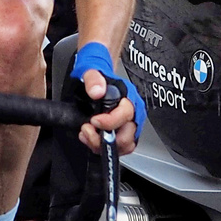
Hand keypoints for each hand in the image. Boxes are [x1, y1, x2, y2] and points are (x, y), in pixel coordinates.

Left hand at [70, 41, 143, 155]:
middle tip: (87, 129)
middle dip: (104, 139)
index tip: (93, 120)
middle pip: (126, 137)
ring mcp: (128, 126)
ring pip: (123, 146)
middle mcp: (133, 114)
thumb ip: (93, 80)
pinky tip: (90, 137)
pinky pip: (117, 148)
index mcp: (129, 97)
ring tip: (87, 134)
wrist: (95, 80)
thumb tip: (97, 92)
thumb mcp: (90, 71)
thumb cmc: (96, 77)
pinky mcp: (122, 135)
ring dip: (102, 146)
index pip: (126, 115)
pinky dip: (102, 147)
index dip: (109, 122)